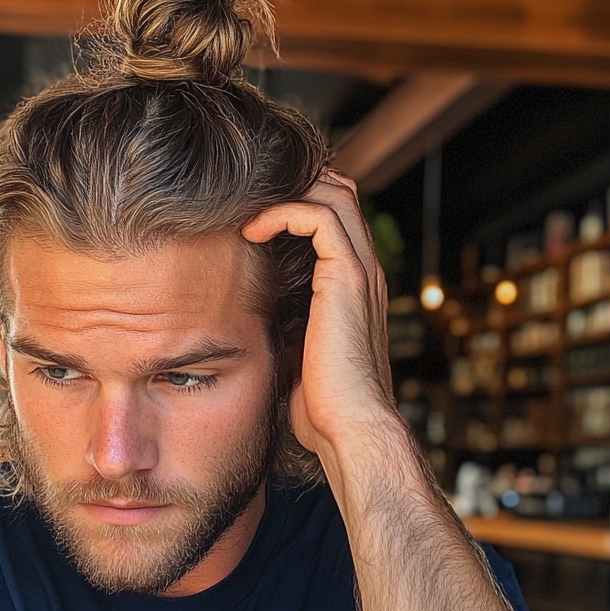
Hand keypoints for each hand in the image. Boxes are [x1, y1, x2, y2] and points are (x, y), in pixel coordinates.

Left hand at [241, 171, 394, 457]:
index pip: (334, 218)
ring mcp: (360, 271)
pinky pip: (320, 217)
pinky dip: (284, 211)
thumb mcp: (294, 352)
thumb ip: (283, 322)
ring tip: (246, 209)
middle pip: (339, 191)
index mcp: (352, 287)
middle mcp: (363, 271)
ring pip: (334, 193)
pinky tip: (252, 231)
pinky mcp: (348, 277)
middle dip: (293, 184)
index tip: (250, 214)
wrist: (349, 427)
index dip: (296, 202)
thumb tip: (248, 315)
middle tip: (246, 199)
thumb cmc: (321, 405)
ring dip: (286, 191)